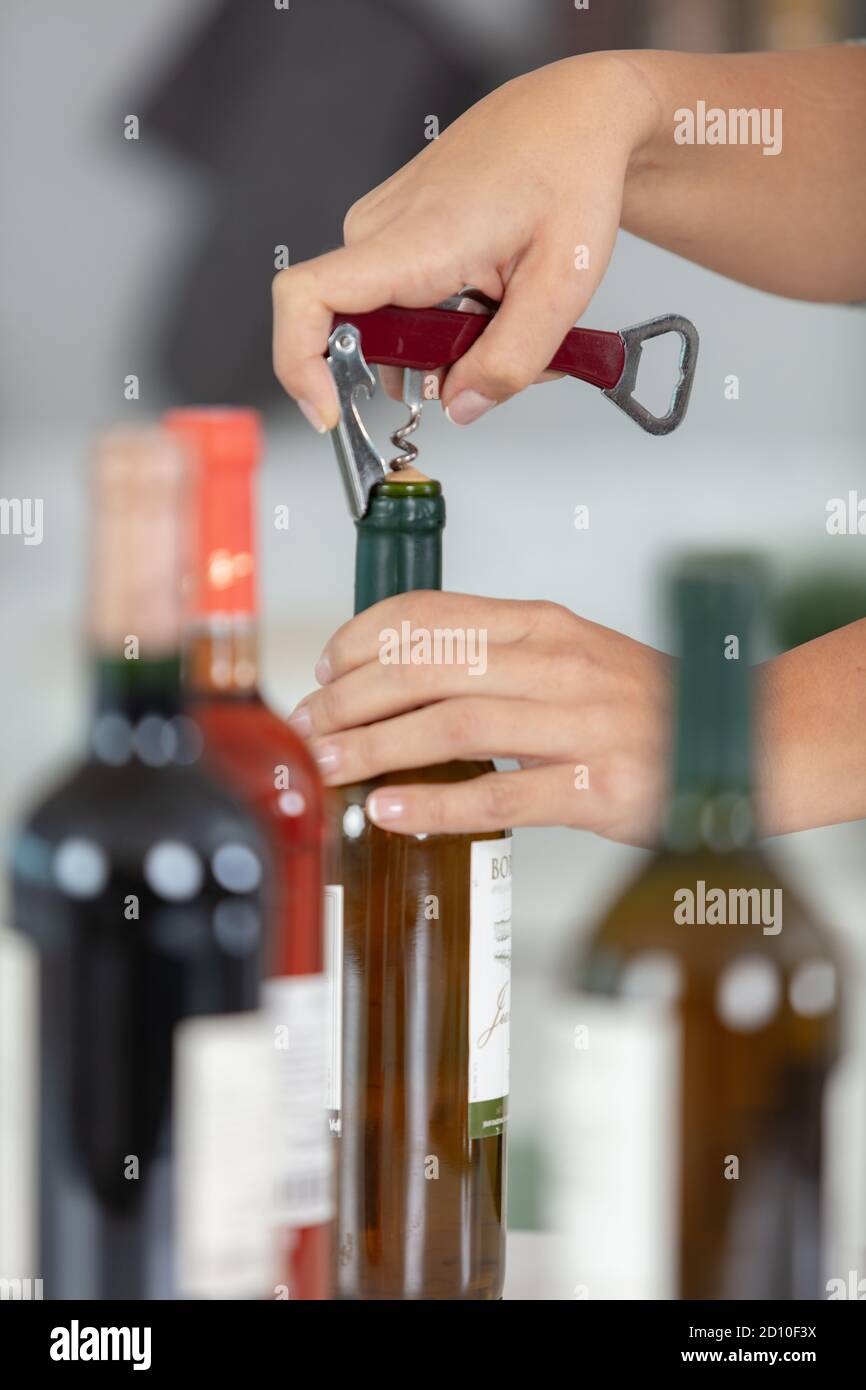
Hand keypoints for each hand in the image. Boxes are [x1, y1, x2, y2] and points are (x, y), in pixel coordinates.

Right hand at [272, 53, 657, 430]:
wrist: (574, 116)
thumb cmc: (569, 171)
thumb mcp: (561, 287)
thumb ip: (509, 361)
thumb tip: (460, 408)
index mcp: (414, 237)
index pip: (306, 299)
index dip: (299, 366)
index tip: (328, 410)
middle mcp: (380, 228)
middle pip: (360, 338)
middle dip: (423, 372)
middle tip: (493, 359)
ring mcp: (382, 228)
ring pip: (386, 327)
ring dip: (442, 349)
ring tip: (505, 321)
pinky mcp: (393, 232)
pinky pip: (399, 302)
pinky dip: (443, 323)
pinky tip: (489, 304)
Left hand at [289, 592, 671, 844]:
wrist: (742, 740)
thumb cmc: (647, 705)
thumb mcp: (571, 656)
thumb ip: (497, 661)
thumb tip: (404, 682)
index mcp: (542, 625)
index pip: (431, 614)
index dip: (362, 639)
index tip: (326, 667)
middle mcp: (555, 663)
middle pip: (425, 667)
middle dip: (350, 696)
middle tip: (311, 727)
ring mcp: (576, 724)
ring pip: (450, 725)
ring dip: (376, 746)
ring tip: (330, 766)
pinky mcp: (592, 786)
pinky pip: (497, 794)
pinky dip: (434, 804)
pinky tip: (391, 811)